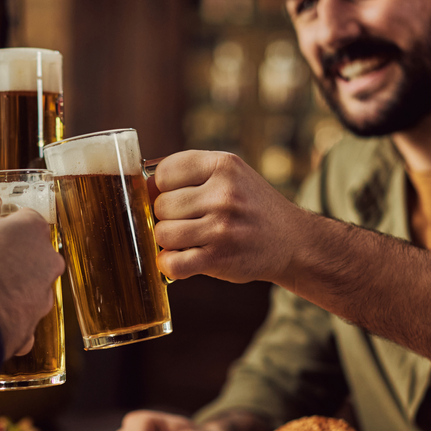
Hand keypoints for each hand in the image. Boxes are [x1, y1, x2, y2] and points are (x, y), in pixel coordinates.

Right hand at [0, 196, 65, 358]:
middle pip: (31, 251)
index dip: (5, 224)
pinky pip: (23, 310)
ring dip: (12, 283)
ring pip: (29, 282)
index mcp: (33, 230)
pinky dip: (9, 310)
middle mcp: (48, 260)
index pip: (26, 218)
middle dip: (11, 254)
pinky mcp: (36, 320)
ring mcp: (45, 292)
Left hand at [152, 151, 307, 283]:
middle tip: (187, 223)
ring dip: (169, 242)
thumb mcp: (230, 176)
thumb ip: (190, 176)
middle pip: (160, 205)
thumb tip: (139, 189)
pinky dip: (169, 265)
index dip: (161, 189)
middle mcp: (224, 193)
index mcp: (223, 165)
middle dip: (167, 217)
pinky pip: (172, 263)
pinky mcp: (219, 257)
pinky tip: (181, 261)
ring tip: (188, 241)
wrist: (292, 241)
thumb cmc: (251, 207)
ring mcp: (222, 226)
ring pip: (162, 234)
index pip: (163, 173)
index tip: (175, 198)